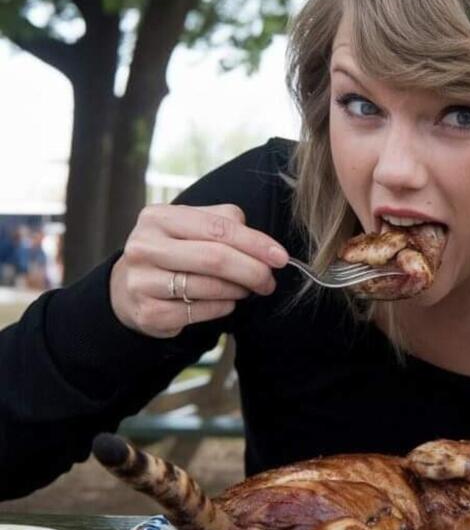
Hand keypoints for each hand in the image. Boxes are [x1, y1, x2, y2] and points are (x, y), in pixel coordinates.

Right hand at [110, 203, 287, 337]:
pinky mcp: (148, 312)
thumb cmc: (174, 251)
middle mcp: (145, 247)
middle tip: (269, 280)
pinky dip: (222, 308)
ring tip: (247, 289)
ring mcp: (142, 281)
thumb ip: (226, 224)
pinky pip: (199, 311)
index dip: (255, 243)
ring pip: (209, 287)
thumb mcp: (192, 226)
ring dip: (238, 290)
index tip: (281, 257)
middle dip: (252, 271)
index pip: (218, 228)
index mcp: (159, 217)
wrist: (129, 286)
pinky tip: (226, 302)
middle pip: (215, 259)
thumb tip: (265, 246)